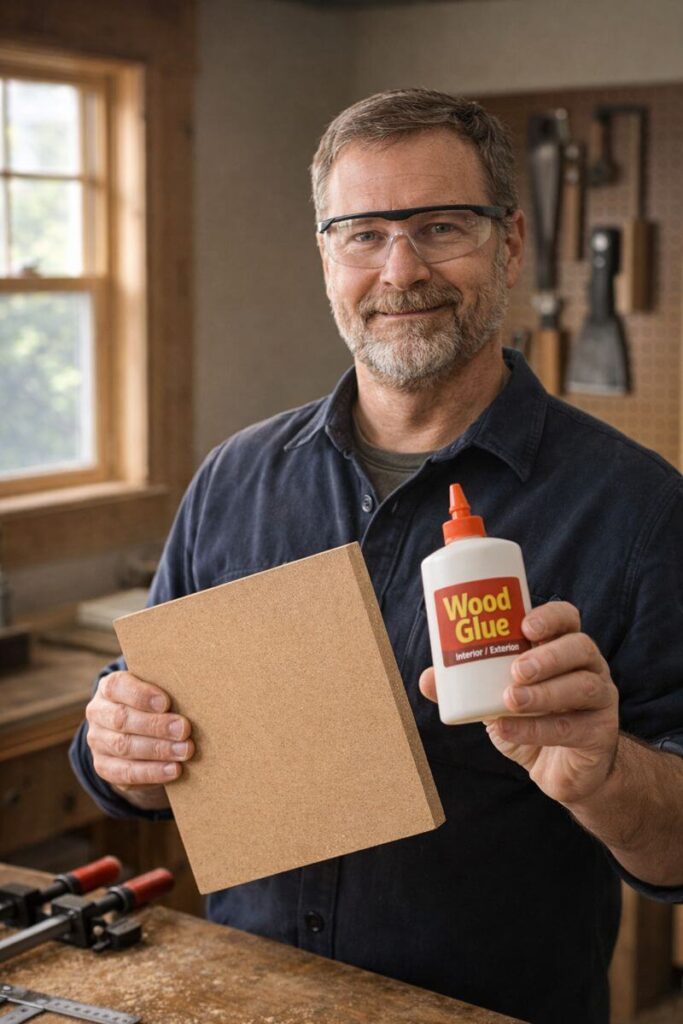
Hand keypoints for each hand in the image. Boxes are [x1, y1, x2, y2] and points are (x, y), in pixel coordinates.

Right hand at [85, 671, 193, 810]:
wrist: (137, 733)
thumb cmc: (154, 705)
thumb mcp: (157, 692)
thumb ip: (167, 692)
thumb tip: (194, 698)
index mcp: (109, 687)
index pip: (117, 686)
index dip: (141, 695)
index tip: (166, 703)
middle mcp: (98, 713)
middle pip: (122, 719)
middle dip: (156, 725)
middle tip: (184, 729)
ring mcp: (97, 741)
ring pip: (124, 746)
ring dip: (158, 750)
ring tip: (185, 751)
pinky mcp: (103, 766)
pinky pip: (125, 773)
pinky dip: (152, 772)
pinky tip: (174, 769)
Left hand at [419, 601, 619, 805]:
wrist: (560, 771)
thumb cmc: (529, 720)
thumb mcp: (495, 699)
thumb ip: (465, 687)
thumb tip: (426, 678)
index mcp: (563, 648)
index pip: (567, 618)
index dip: (550, 616)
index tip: (523, 625)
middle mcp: (588, 667)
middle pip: (580, 647)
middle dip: (547, 655)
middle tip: (515, 669)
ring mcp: (600, 699)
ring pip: (582, 686)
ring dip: (544, 692)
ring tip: (510, 699)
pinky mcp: (600, 734)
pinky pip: (572, 728)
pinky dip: (536, 728)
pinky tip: (507, 729)